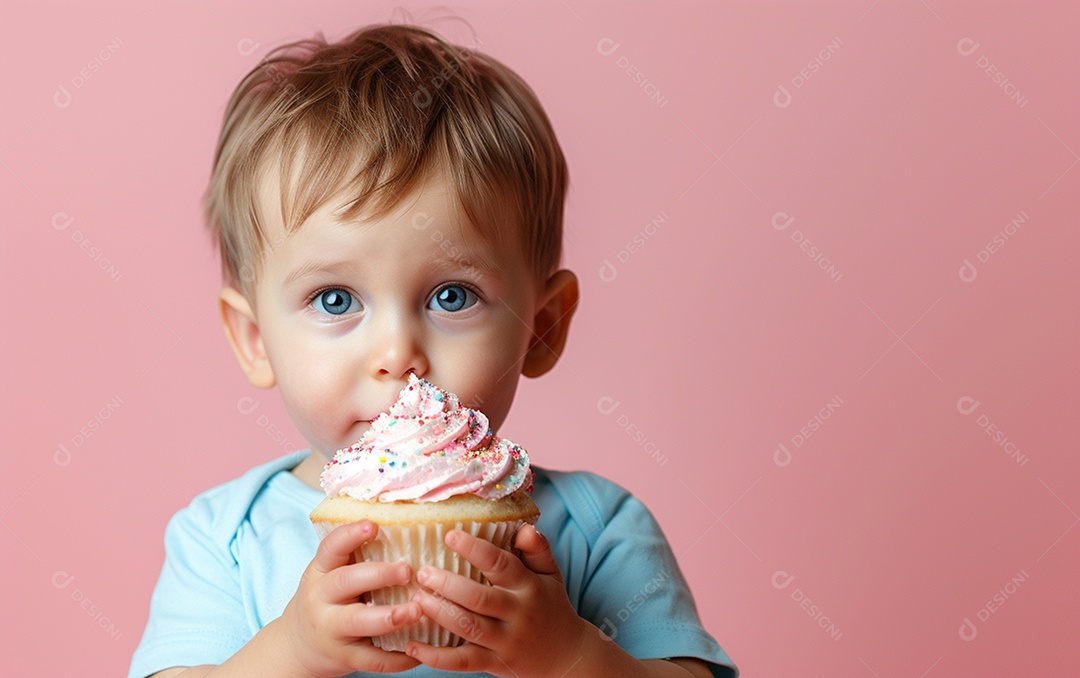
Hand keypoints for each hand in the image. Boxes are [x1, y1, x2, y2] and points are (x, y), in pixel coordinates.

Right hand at [277, 521, 422, 675]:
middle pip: (346, 582)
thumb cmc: (328, 598)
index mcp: (321, 572)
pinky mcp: (344, 657)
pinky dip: (397, 658)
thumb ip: (356, 554)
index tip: (373, 524)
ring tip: (416, 610)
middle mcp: (322, 599)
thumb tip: (406, 522)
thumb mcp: (330, 573)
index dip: (350, 535)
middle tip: (406, 569)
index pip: (331, 548)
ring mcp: (331, 630)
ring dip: (389, 617)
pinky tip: (418, 650)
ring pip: (358, 622)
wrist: (298, 646)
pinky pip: (372, 659)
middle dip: (378, 575)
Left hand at [405, 524, 588, 676]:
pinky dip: (436, 657)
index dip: (475, 549)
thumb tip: (524, 527)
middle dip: (447, 584)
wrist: (566, 657)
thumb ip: (538, 550)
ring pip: (468, 627)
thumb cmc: (551, 607)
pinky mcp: (495, 663)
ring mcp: (506, 641)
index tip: (449, 535)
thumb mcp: (551, 576)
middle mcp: (518, 614)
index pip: (501, 565)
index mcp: (530, 587)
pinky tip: (413, 646)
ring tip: (416, 598)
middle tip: (423, 572)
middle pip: (479, 597)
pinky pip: (463, 661)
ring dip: (439, 613)